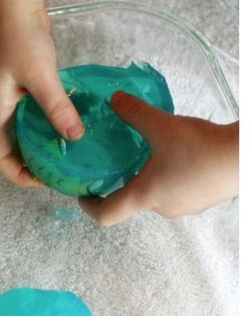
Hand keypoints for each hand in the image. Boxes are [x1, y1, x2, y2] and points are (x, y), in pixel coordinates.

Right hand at [0, 5, 84, 186]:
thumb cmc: (20, 35)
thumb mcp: (40, 75)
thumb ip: (57, 108)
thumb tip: (76, 138)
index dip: (18, 175)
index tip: (44, 181)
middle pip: (9, 148)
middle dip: (31, 163)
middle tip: (60, 169)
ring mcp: (6, 94)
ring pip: (21, 130)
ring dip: (39, 142)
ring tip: (65, 149)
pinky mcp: (18, 82)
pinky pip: (29, 112)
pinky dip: (44, 122)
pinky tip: (66, 121)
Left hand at [79, 95, 239, 224]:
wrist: (242, 159)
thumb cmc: (200, 148)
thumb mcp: (162, 125)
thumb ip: (135, 113)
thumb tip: (114, 100)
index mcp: (144, 196)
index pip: (106, 215)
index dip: (89, 207)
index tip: (83, 195)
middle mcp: (161, 208)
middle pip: (132, 203)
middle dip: (123, 184)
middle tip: (116, 164)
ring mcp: (183, 208)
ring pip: (156, 196)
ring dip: (149, 180)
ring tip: (151, 155)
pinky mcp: (201, 201)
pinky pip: (177, 192)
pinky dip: (171, 178)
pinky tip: (180, 157)